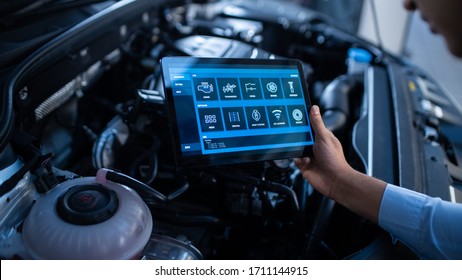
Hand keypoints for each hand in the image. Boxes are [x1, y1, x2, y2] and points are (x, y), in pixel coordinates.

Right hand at [294, 105, 385, 222]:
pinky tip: (306, 161)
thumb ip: (317, 124)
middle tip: (295, 135)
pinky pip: (295, 159)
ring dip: (297, 149)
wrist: (334, 181)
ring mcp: (310, 156)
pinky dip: (298, 159)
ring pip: (296, 148)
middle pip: (301, 137)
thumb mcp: (324, 138)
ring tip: (303, 151)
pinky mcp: (304, 165)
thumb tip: (314, 109)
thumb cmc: (335, 160)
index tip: (296, 116)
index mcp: (322, 137)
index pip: (311, 126)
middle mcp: (315, 146)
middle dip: (298, 136)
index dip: (304, 121)